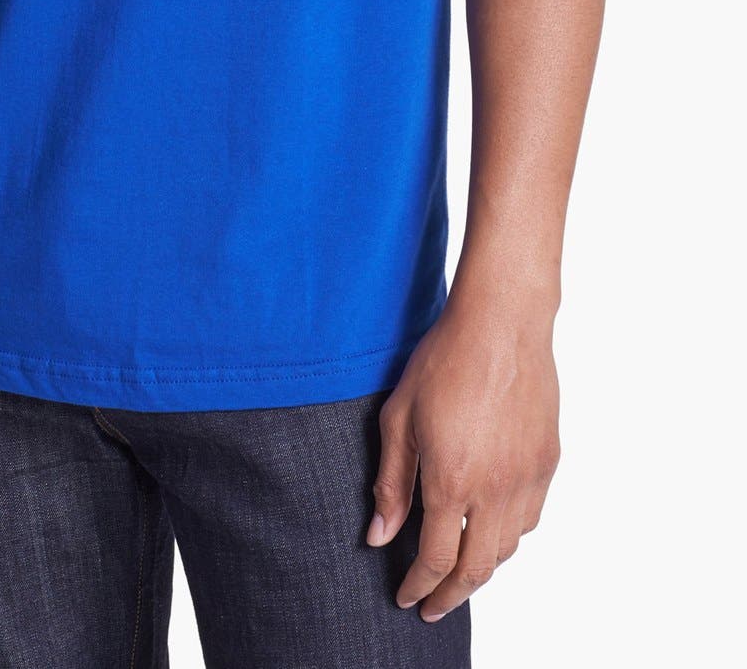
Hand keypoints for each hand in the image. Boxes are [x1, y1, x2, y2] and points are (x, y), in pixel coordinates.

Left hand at [368, 289, 559, 620]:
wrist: (501, 323)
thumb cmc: (444, 361)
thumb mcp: (399, 418)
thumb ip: (391, 483)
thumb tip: (379, 537)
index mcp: (453, 481)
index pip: (436, 559)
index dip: (419, 586)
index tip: (406, 597)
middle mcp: (495, 489)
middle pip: (477, 568)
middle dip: (452, 595)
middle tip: (432, 605)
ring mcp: (527, 476)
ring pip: (508, 547)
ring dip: (482, 567)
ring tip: (458, 570)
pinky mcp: (547, 460)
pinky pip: (530, 517)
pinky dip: (509, 536)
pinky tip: (492, 528)